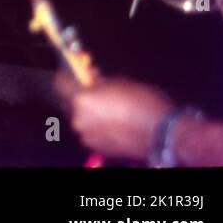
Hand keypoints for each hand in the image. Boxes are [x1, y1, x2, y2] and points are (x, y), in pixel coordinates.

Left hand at [54, 73, 173, 162]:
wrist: (163, 133)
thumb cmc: (142, 102)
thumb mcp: (119, 82)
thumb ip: (98, 81)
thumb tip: (89, 78)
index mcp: (81, 100)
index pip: (60, 83)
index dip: (66, 77)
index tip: (73, 74)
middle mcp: (78, 120)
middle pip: (70, 103)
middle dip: (80, 97)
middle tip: (96, 92)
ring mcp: (87, 136)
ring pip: (81, 119)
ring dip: (89, 113)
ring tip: (109, 110)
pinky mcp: (98, 148)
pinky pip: (91, 132)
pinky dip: (98, 126)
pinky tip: (114, 124)